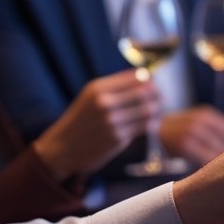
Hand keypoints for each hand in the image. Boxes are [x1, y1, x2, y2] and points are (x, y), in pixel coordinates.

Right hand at [32, 69, 160, 181]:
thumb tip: (144, 75)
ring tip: (157, 110)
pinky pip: (143, 127)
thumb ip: (115, 86)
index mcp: (97, 88)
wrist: (62, 148)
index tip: (154, 83)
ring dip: (157, 109)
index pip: (136, 77)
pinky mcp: (118, 139)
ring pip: (148, 110)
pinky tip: (151, 123)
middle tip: (161, 97)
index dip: (150, 79)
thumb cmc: (80, 120)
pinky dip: (151, 124)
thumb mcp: (90, 96)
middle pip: (145, 92)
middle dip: (158, 94)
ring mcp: (112, 121)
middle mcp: (104, 103)